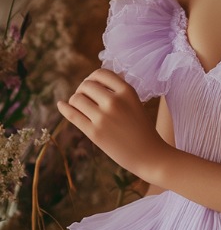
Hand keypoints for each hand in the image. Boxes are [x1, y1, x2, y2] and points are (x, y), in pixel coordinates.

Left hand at [57, 69, 169, 185]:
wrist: (149, 155)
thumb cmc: (142, 129)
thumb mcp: (135, 103)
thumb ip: (117, 91)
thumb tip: (92, 81)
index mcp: (127, 91)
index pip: (100, 73)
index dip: (92, 78)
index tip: (91, 86)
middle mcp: (115, 101)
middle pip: (86, 85)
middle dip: (82, 90)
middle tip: (85, 99)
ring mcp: (104, 117)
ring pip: (77, 98)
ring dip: (75, 101)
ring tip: (80, 107)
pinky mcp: (95, 133)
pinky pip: (72, 115)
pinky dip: (64, 108)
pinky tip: (61, 105)